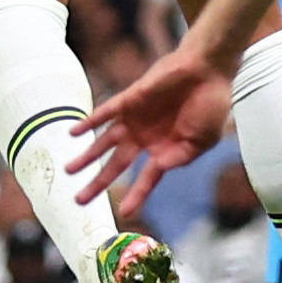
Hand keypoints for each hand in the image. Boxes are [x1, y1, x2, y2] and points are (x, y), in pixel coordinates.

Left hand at [68, 41, 235, 217]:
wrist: (208, 70)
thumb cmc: (212, 104)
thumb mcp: (204, 140)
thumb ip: (182, 157)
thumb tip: (159, 169)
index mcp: (165, 149)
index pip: (147, 178)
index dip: (137, 195)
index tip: (125, 213)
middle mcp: (145, 137)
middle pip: (116, 164)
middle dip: (98, 182)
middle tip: (80, 200)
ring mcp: (136, 119)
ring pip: (105, 142)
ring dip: (87, 156)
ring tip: (69, 170)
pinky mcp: (130, 99)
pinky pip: (106, 112)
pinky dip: (89, 122)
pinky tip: (74, 132)